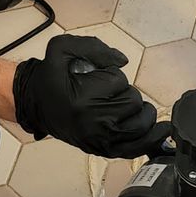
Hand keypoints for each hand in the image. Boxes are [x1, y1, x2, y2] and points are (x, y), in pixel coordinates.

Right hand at [14, 35, 163, 157]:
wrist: (34, 104)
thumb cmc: (51, 77)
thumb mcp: (62, 48)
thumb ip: (94, 47)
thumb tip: (122, 61)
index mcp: (83, 98)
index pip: (118, 80)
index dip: (111, 75)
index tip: (94, 78)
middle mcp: (93, 122)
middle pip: (134, 102)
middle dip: (125, 92)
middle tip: (106, 93)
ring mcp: (99, 139)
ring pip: (140, 123)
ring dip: (139, 112)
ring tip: (126, 107)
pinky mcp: (102, 149)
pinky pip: (135, 147)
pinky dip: (151, 139)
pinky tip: (161, 131)